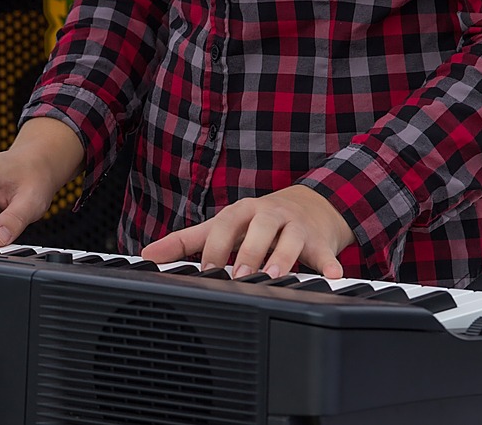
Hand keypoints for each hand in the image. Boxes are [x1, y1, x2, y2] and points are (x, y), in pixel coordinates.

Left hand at [141, 184, 355, 278]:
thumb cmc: (259, 222)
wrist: (310, 206)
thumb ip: (187, 241)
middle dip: (250, 251)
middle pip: (260, 227)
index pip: (226, 224)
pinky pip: (326, 252)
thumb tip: (147, 255)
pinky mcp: (321, 241)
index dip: (215, 247)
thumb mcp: (224, 226)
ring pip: (292, 239)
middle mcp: (270, 214)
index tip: (206, 272)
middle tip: (240, 276)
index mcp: (243, 211)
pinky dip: (330, 264)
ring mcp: (297, 226)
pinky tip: (334, 275)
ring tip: (276, 275)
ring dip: (284, 257)